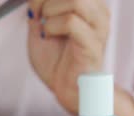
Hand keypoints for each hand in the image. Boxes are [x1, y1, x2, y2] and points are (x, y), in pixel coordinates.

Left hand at [27, 0, 133, 115]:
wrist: (67, 89)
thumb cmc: (57, 60)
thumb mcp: (41, 25)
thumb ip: (39, 5)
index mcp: (89, 3)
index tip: (34, 8)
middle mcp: (98, 10)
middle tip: (35, 15)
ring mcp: (99, 26)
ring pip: (75, 1)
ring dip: (50, 11)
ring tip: (44, 27)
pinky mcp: (93, 43)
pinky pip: (71, 22)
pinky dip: (52, 26)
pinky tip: (48, 36)